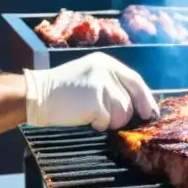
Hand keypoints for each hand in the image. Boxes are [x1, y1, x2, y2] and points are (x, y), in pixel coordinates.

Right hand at [23, 53, 158, 130]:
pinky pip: (106, 121)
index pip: (136, 81)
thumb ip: (112, 85)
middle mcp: (107, 70)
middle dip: (123, 115)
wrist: (37, 95)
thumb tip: (137, 105)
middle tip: (106, 117)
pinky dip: (97, 124)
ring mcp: (101, 84)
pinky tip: (83, 116)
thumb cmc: (62, 91)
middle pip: (130, 100)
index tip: (150, 113)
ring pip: (122, 113)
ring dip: (109, 120)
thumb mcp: (90, 77)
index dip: (146, 99)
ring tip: (90, 114)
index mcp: (107, 63)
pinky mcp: (95, 100)